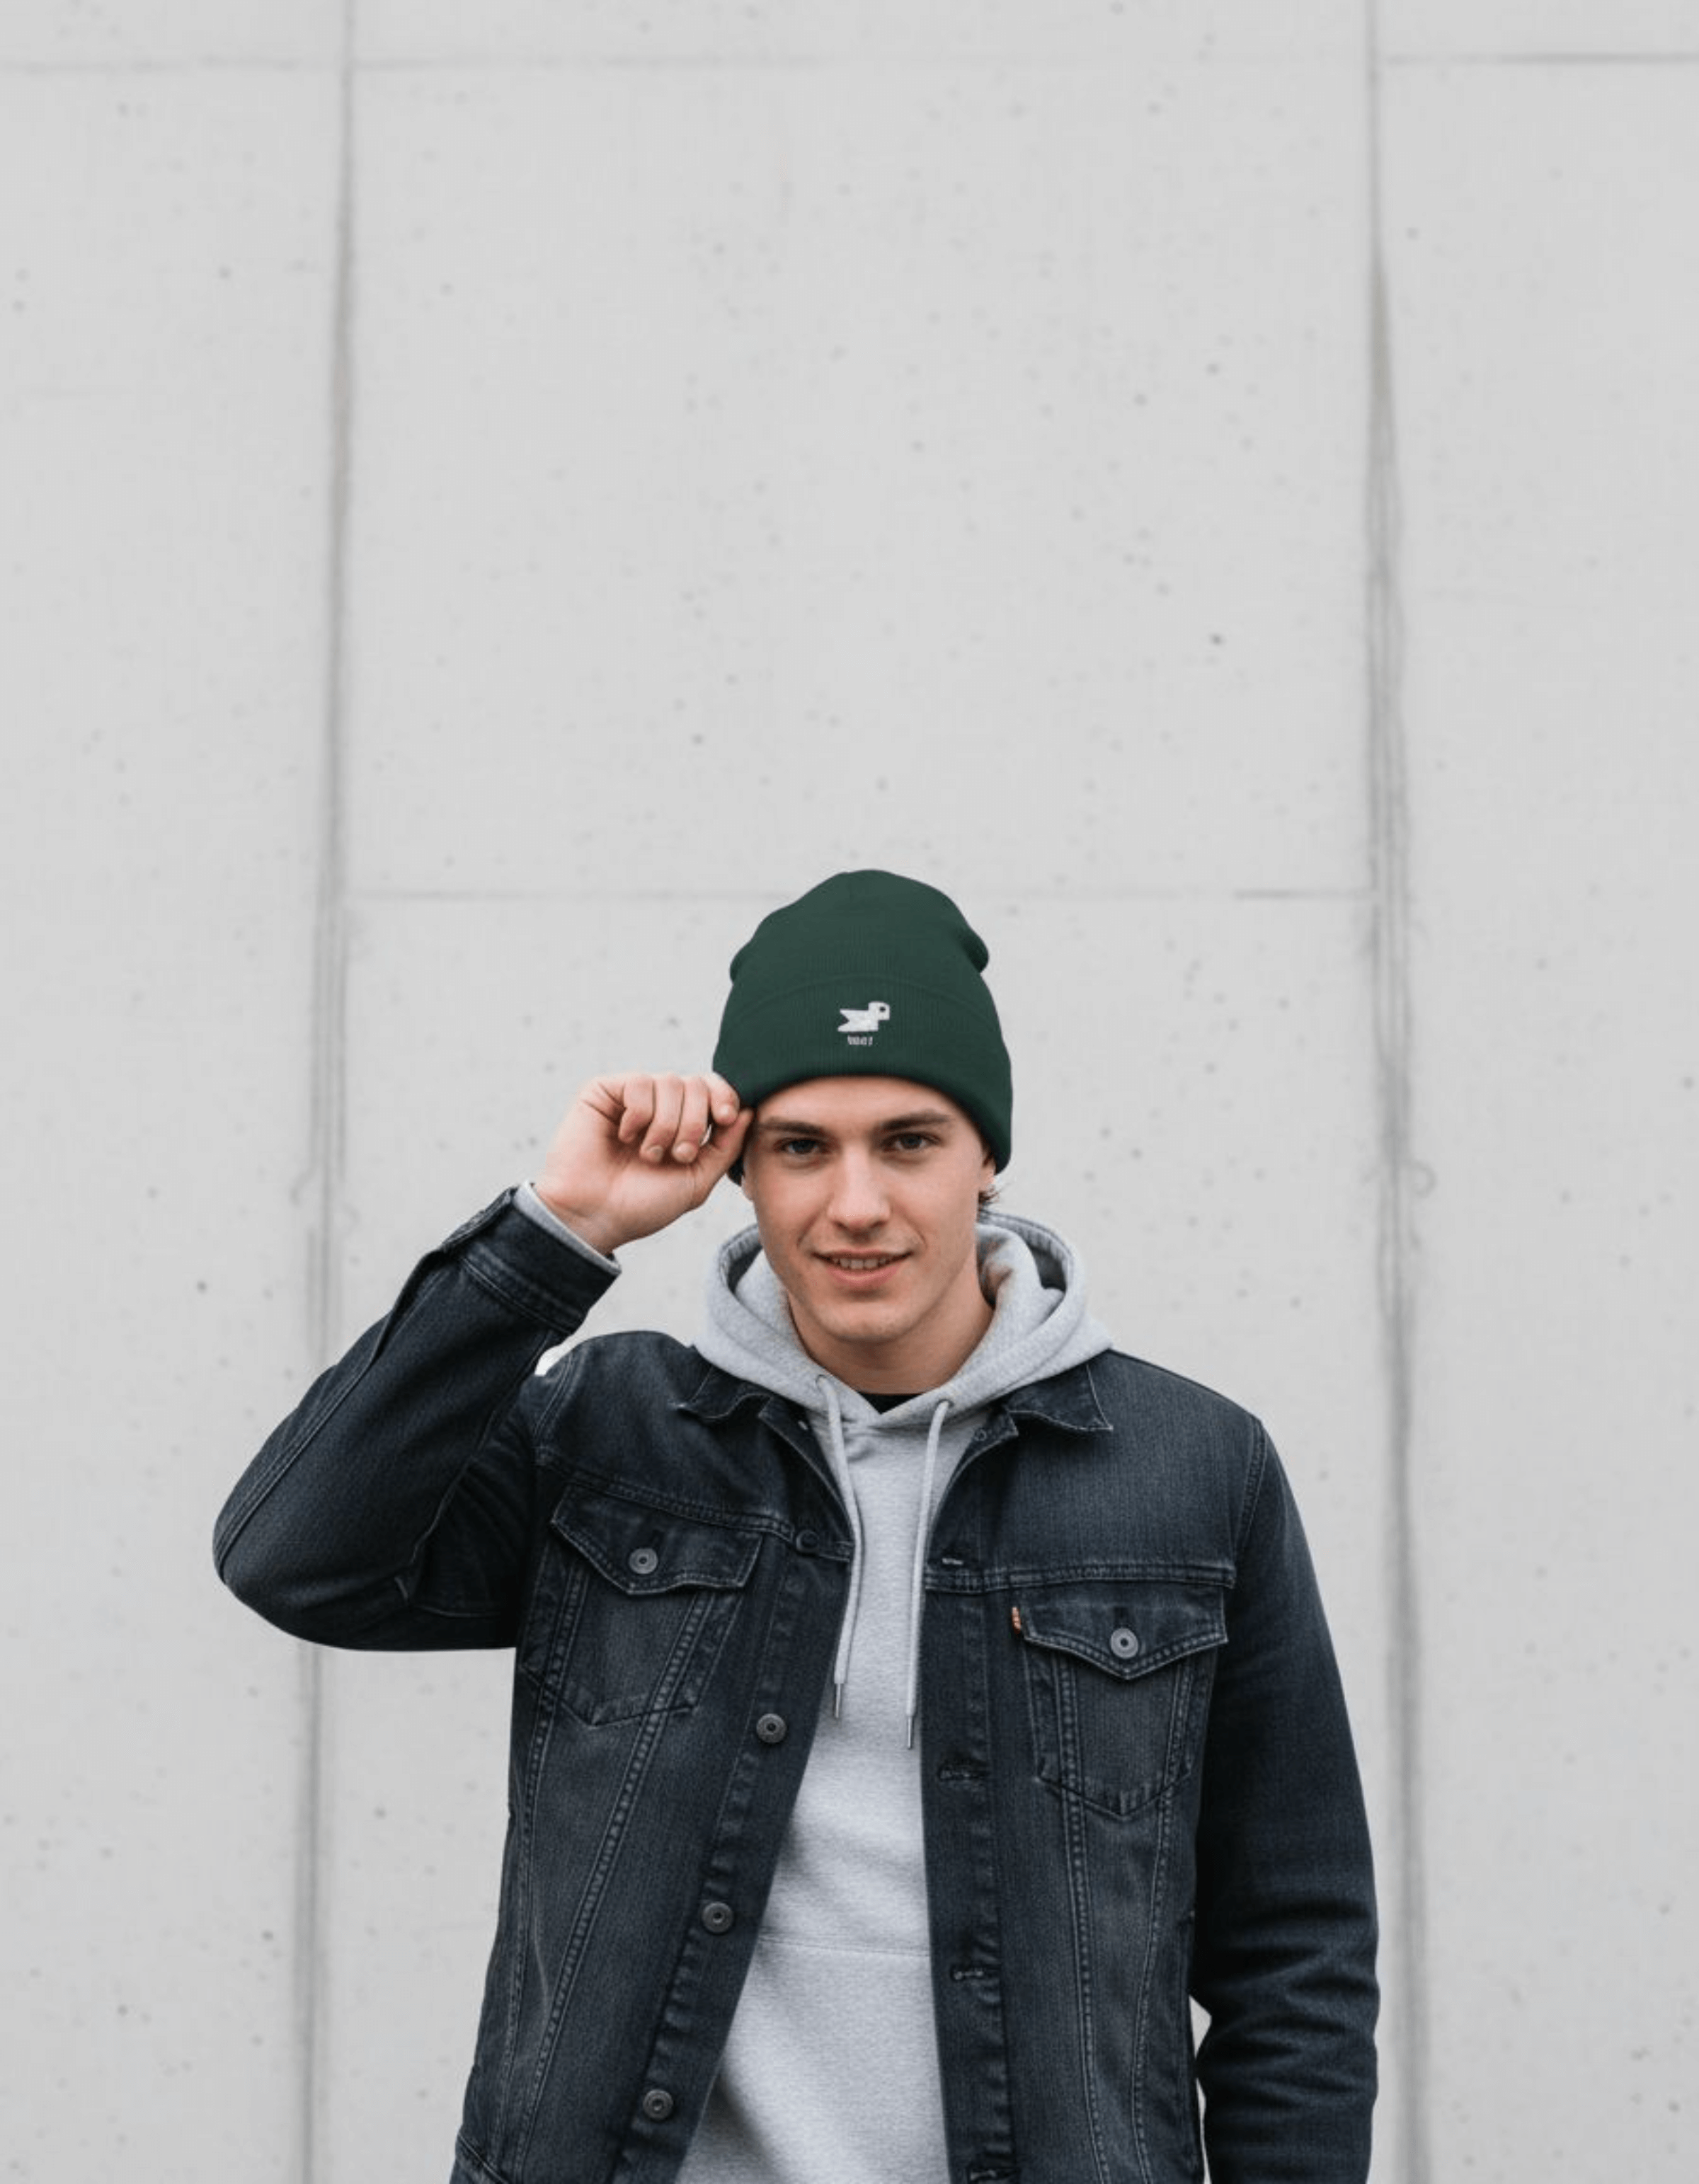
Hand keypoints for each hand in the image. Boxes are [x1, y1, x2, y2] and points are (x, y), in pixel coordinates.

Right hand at [534, 1072, 751, 1256]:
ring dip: (666, 1125)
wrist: (594, 1216)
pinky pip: (639, 1082)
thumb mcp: (697, 1180)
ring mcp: (631, 1097)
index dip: (725, 1096)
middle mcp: (659, 1106)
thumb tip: (749, 1110)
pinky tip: (625, 1137)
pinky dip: (639, 1114)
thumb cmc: (642, 1205)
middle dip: (694, 1122)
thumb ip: (726, 1146)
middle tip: (678, 1155)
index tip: (725, 1117)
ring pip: (670, 1082)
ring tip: (648, 1155)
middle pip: (697, 1084)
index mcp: (683, 1123)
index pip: (714, 1089)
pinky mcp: (604, 1091)